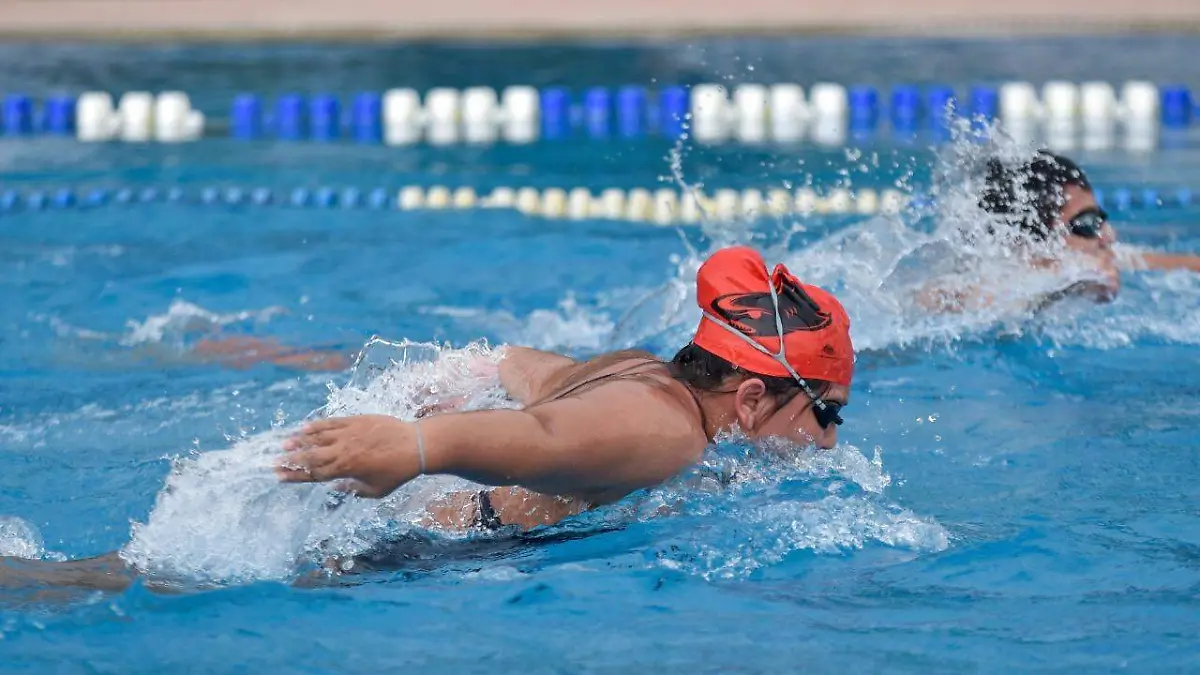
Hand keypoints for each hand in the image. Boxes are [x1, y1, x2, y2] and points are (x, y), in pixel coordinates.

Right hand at [277, 415, 421, 497]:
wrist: (415, 445)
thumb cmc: (397, 472)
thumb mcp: (375, 490)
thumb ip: (353, 490)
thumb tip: (336, 488)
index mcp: (346, 470)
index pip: (314, 474)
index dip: (295, 475)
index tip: (279, 477)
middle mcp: (343, 451)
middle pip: (310, 456)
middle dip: (290, 460)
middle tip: (273, 462)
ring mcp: (348, 434)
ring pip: (317, 437)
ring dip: (299, 441)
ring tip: (284, 444)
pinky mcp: (355, 421)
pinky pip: (331, 422)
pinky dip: (316, 425)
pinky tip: (304, 427)